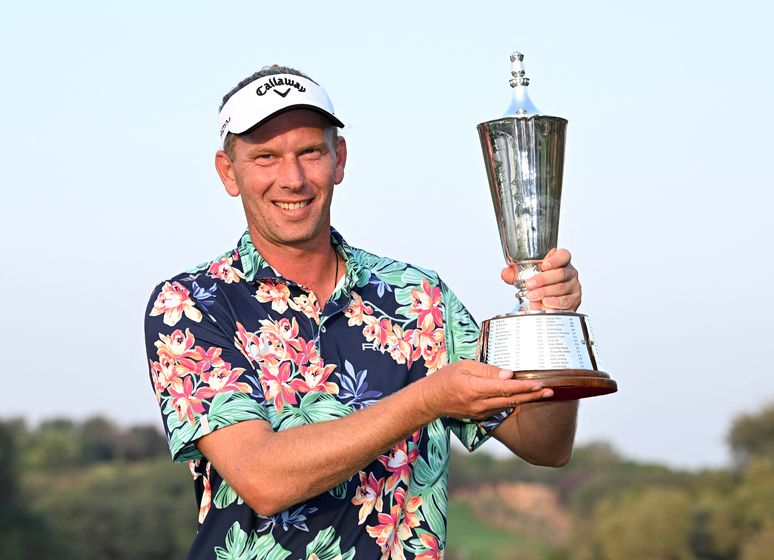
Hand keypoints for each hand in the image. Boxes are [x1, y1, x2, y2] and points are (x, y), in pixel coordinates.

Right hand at [419, 360, 553, 419]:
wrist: (431, 401)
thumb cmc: (445, 379)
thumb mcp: (464, 367)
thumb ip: (487, 370)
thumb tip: (508, 374)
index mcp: (475, 389)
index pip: (504, 388)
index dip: (523, 387)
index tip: (538, 384)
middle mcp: (480, 404)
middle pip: (511, 400)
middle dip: (533, 395)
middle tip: (551, 390)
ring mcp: (481, 412)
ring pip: (508, 405)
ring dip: (526, 400)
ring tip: (542, 393)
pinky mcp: (481, 416)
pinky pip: (500, 408)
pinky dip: (513, 402)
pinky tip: (523, 397)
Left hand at [500, 248, 581, 310]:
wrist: (546, 303)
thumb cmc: (539, 285)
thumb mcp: (525, 276)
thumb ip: (515, 273)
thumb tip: (506, 273)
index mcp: (560, 262)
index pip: (563, 255)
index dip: (555, 259)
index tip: (544, 265)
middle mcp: (569, 272)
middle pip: (560, 273)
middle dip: (543, 279)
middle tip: (530, 285)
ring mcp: (573, 286)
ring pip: (561, 287)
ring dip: (545, 292)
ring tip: (533, 296)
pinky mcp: (574, 300)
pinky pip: (566, 301)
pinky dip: (555, 302)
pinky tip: (545, 302)